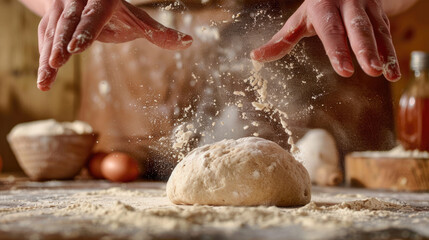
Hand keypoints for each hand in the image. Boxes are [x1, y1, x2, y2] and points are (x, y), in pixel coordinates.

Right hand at [37, 0, 192, 90]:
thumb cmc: (116, 12)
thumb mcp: (138, 20)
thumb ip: (159, 32)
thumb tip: (190, 41)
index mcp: (103, 0)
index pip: (93, 17)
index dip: (85, 32)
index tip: (76, 49)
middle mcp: (78, 1)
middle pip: (68, 23)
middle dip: (60, 42)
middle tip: (57, 61)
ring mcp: (60, 9)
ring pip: (52, 33)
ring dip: (47, 56)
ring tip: (45, 79)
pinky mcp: (48, 20)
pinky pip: (44, 40)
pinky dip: (42, 60)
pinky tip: (43, 82)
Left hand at [251, 0, 399, 80]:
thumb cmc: (317, 8)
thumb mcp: (298, 21)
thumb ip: (281, 41)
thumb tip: (255, 57)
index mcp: (324, 7)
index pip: (331, 30)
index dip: (338, 49)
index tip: (344, 70)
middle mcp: (348, 5)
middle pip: (357, 28)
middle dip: (365, 50)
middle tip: (371, 70)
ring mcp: (366, 8)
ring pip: (376, 30)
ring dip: (382, 52)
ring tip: (384, 73)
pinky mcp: (380, 14)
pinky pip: (388, 33)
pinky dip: (392, 53)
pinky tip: (394, 72)